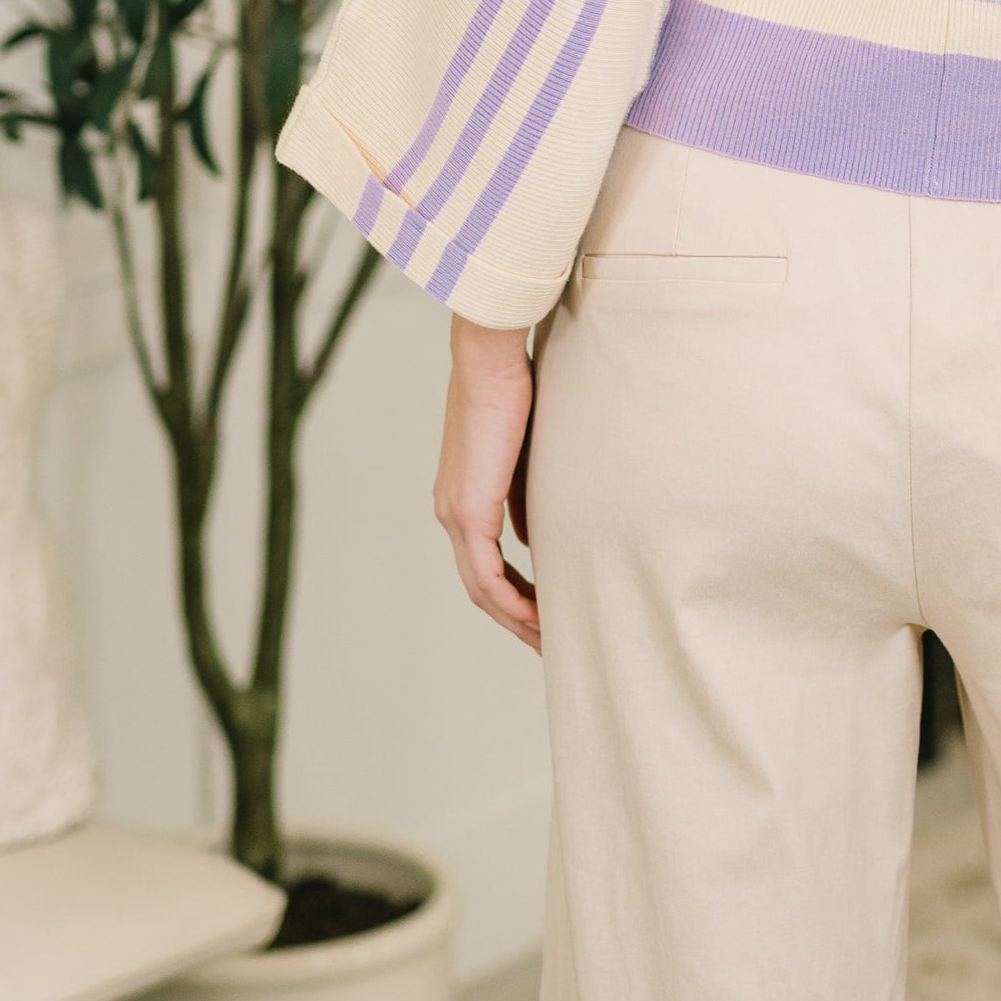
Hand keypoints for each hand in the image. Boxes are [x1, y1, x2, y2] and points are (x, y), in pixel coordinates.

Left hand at [433, 314, 539, 649]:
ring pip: (481, 588)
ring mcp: (455, 513)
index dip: (514, 592)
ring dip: (515, 619)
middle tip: (549, 642)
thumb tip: (535, 534)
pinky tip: (537, 617)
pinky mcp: (469, 511)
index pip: (483, 561)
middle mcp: (450, 511)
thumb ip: (524, 492)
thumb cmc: (514, 386)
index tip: (545, 611)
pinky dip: (511, 602)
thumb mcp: (524, 449)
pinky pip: (487, 576)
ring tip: (550, 640)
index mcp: (461, 495)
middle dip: (515, 619)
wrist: (489, 358)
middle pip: (479, 585)